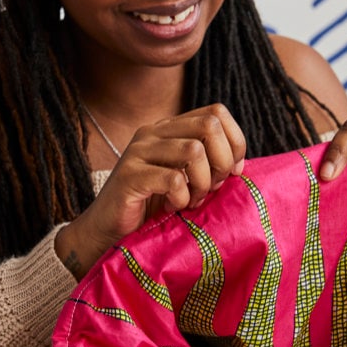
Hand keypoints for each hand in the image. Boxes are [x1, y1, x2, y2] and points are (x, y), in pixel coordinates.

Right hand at [55, 104, 245, 278]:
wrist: (106, 233)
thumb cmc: (150, 208)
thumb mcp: (185, 180)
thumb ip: (207, 165)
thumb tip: (239, 164)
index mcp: (168, 129)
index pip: (216, 113)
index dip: (234, 142)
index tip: (231, 172)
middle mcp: (153, 133)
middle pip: (209, 125)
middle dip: (222, 161)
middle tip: (211, 189)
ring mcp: (138, 152)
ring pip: (194, 150)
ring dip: (202, 183)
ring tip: (190, 202)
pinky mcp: (130, 176)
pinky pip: (174, 179)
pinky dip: (181, 198)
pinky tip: (170, 207)